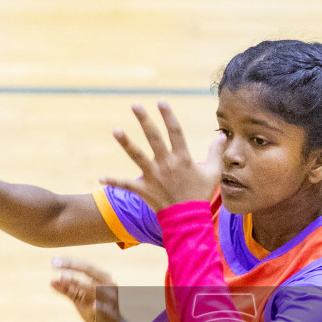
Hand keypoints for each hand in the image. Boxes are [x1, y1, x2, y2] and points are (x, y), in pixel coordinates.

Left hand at [50, 257, 121, 321]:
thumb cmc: (97, 312)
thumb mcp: (81, 299)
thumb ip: (68, 290)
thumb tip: (51, 282)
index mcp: (102, 279)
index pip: (85, 266)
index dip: (69, 262)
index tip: (53, 260)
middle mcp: (108, 285)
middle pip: (89, 270)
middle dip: (71, 266)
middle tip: (54, 264)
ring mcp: (110, 300)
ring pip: (94, 288)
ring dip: (78, 282)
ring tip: (63, 277)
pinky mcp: (111, 315)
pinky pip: (105, 310)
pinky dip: (100, 307)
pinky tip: (94, 306)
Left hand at [101, 102, 224, 211]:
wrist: (188, 220)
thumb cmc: (200, 195)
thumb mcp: (213, 173)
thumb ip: (215, 153)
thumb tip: (222, 136)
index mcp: (182, 158)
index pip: (175, 132)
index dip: (168, 116)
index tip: (161, 102)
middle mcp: (166, 164)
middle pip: (153, 138)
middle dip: (144, 120)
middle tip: (135, 105)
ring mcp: (153, 176)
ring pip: (137, 156)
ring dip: (126, 143)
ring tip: (116, 130)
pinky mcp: (144, 189)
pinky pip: (126, 185)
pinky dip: (113, 182)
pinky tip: (100, 177)